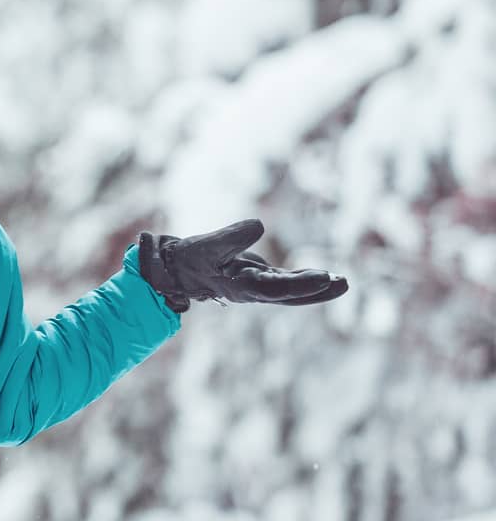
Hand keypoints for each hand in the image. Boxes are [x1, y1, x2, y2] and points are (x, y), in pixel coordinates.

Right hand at [137, 219, 347, 313]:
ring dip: (316, 286)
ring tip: (342, 281)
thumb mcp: (206, 245)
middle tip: (343, 283)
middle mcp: (253, 290)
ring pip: (291, 289)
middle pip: (290, 294)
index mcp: (241, 286)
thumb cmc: (189, 258)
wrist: (176, 270)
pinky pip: (285, 281)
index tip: (323, 277)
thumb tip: (259, 225)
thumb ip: (232, 236)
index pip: (275, 287)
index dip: (300, 284)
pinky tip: (323, 275)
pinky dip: (304, 278)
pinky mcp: (257, 279)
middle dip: (317, 291)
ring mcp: (257, 286)